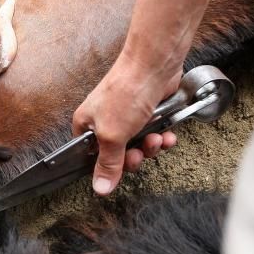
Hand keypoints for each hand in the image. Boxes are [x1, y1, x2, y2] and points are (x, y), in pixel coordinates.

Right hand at [72, 61, 179, 194]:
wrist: (154, 64)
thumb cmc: (126, 92)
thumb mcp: (113, 135)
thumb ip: (108, 164)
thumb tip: (100, 188)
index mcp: (87, 125)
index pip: (90, 157)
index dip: (105, 168)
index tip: (117, 172)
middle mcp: (105, 121)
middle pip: (117, 155)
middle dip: (133, 157)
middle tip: (138, 153)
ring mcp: (127, 117)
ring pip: (138, 146)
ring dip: (150, 147)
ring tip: (156, 138)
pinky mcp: (147, 113)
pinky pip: (153, 135)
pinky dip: (161, 137)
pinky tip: (167, 135)